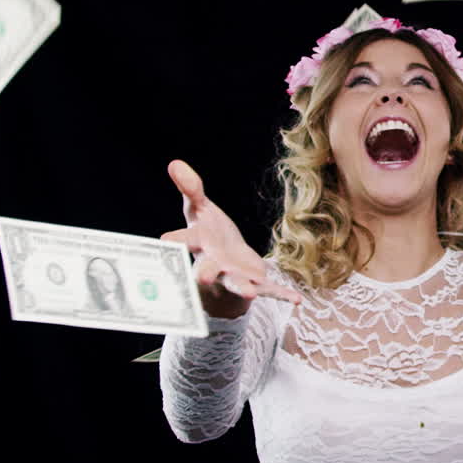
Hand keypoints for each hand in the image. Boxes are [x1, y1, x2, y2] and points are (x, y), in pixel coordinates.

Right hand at [160, 160, 301, 318]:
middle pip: (207, 270)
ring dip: (241, 288)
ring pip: (235, 285)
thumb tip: (174, 163)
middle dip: (205, 273)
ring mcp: (234, 277)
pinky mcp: (255, 284)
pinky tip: (297, 299)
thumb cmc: (210, 235)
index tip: (166, 241)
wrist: (226, 265)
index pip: (185, 241)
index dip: (176, 242)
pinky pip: (269, 291)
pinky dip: (282, 295)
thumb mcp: (200, 211)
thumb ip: (191, 189)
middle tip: (203, 276)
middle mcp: (213, 265)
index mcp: (199, 245)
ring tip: (248, 292)